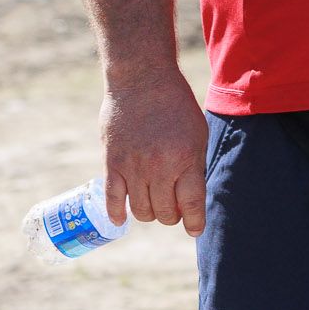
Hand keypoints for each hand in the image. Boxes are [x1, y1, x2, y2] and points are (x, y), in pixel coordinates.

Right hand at [99, 65, 208, 235]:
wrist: (141, 80)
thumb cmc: (175, 106)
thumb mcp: (197, 135)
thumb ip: (194, 167)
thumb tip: (191, 200)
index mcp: (185, 160)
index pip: (191, 204)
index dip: (194, 222)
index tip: (194, 229)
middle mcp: (159, 168)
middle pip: (165, 212)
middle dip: (172, 215)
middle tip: (173, 207)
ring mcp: (133, 167)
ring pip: (141, 210)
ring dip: (149, 213)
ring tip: (153, 203)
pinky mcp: (111, 163)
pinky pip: (112, 199)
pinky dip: (117, 213)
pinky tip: (122, 218)